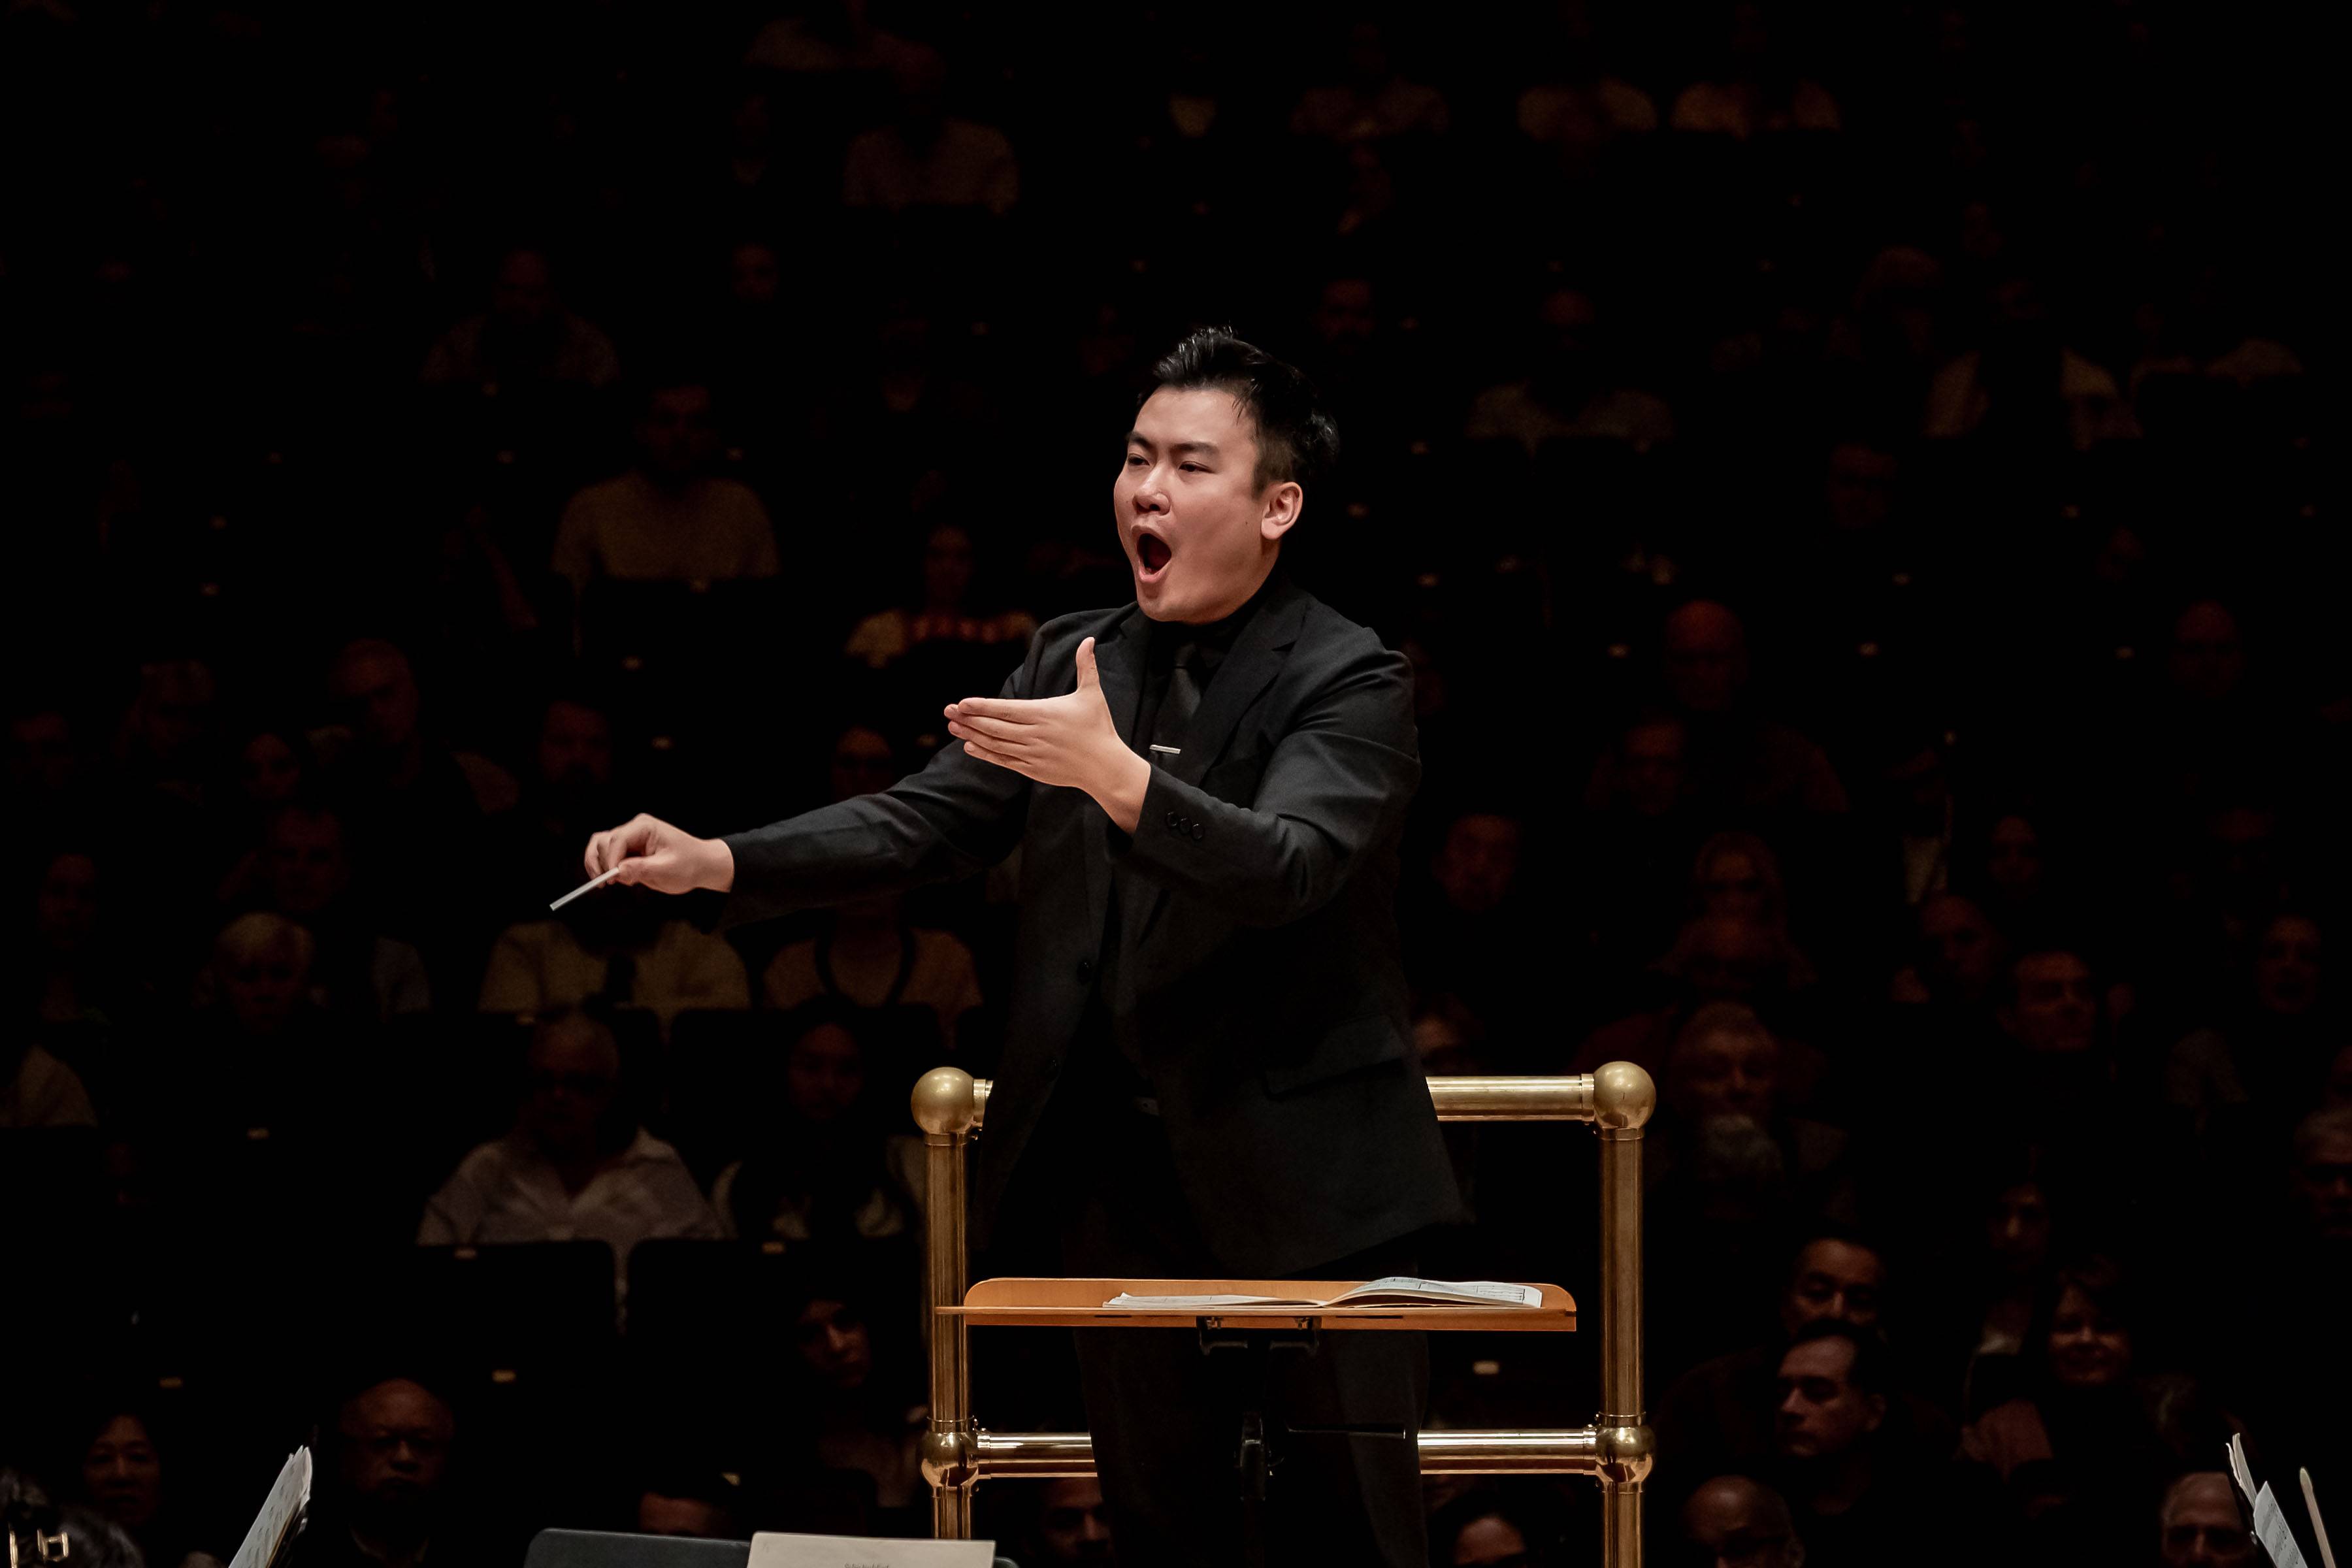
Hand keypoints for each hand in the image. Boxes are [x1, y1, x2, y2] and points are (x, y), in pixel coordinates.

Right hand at [582, 813, 733, 894]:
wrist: (700, 865)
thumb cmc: (689, 864)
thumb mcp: (668, 870)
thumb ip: (642, 869)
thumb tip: (618, 871)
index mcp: (645, 827)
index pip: (617, 839)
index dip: (611, 860)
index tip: (613, 878)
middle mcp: (634, 829)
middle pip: (604, 842)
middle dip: (605, 863)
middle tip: (614, 883)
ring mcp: (630, 838)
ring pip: (599, 845)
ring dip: (599, 864)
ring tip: (609, 882)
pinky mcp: (628, 849)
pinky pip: (606, 854)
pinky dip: (604, 867)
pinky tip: (615, 879)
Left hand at [946, 637, 1149, 831]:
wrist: (1105, 767)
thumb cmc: (1099, 728)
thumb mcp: (1093, 694)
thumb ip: (1086, 666)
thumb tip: (1090, 639)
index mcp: (1045, 714)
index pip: (1006, 710)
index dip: (982, 707)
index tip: (962, 702)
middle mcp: (1035, 735)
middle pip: (995, 727)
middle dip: (969, 719)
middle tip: (948, 711)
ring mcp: (1032, 754)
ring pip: (995, 744)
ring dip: (972, 735)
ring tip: (953, 726)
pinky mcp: (1032, 769)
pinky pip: (1003, 760)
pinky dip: (986, 753)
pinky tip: (970, 745)